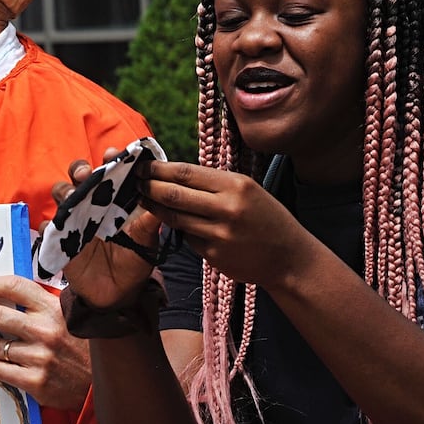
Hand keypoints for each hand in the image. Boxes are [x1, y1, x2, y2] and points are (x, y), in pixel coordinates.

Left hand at [0, 274, 90, 409]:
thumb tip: (6, 291)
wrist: (101, 381)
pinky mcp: (36, 382)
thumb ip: (41, 302)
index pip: (13, 286)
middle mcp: (45, 330)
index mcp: (52, 308)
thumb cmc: (81, 344)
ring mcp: (40, 357)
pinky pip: (1, 370)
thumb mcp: (67, 314)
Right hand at [50, 153, 161, 310]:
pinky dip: (50, 224)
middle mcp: (91, 204)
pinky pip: (48, 226)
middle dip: (80, 169)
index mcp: (113, 199)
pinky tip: (59, 228)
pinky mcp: (60, 241)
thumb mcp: (146, 241)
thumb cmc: (135, 261)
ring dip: (64, 192)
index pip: (108, 170)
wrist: (120, 295)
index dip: (108, 158)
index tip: (113, 154)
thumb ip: (151, 221)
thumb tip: (162, 197)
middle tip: (87, 174)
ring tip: (72, 198)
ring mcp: (74, 220)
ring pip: (60, 194)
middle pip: (78, 176)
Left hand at [136, 159, 307, 288]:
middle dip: (149, 187)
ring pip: (175, 218)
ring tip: (142, 199)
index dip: (159, 169)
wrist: (289, 258)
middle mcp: (227, 209)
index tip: (141, 165)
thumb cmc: (266, 217)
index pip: (186, 173)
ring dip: (154, 208)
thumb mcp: (247, 189)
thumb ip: (213, 182)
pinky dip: (179, 230)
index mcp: (235, 186)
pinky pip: (187, 238)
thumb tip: (173, 172)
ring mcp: (220, 235)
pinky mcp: (215, 255)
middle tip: (134, 182)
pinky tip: (176, 224)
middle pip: (174, 195)